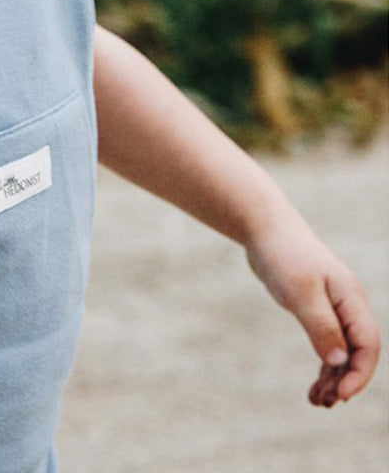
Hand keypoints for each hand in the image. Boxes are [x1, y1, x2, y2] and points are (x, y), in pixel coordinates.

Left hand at [246, 217, 380, 406]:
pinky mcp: (314, 308)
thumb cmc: (283, 254)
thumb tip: (339, 363)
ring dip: (332, 377)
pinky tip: (314, 383)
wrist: (262, 227)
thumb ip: (321, 327)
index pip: (368, 344)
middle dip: (344, 380)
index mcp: (351, 298)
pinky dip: (322, 363)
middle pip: (357, 351)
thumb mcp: (300, 292)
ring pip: (341, 350)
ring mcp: (332, 307)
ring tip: (316, 401)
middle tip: (324, 403)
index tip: (341, 395)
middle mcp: (347, 304)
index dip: (359, 373)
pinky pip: (326, 342)